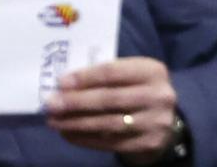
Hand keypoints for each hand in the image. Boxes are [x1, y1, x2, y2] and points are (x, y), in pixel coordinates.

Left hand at [44, 57, 176, 163]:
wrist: (165, 125)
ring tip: (54, 121)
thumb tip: (67, 84)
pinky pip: (109, 143)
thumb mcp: (133, 77)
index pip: (113, 72)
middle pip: (110, 98)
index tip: (61, 82)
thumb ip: (109, 77)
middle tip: (51, 104)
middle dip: (76, 102)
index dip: (85, 77)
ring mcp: (154, 122)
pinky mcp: (146, 144)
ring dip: (76, 123)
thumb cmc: (140, 93)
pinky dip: (85, 138)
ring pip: (107, 123)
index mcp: (153, 71)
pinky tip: (68, 134)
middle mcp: (158, 95)